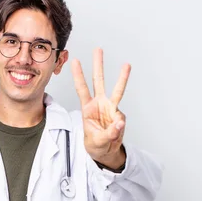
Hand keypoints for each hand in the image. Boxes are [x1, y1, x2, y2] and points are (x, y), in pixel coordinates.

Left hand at [71, 48, 129, 168]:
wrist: (105, 151)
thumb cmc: (96, 144)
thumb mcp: (98, 141)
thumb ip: (109, 133)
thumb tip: (120, 122)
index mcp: (87, 108)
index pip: (81, 89)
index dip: (78, 75)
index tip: (75, 60)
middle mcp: (99, 104)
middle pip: (99, 81)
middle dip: (98, 65)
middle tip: (98, 49)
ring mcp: (110, 108)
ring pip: (116, 90)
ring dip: (122, 77)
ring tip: (126, 65)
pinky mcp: (119, 115)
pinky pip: (121, 117)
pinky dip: (120, 125)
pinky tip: (115, 131)